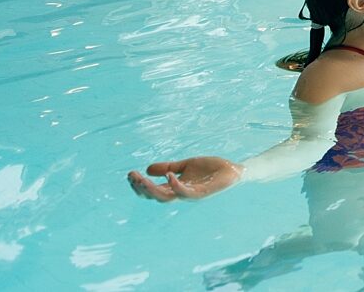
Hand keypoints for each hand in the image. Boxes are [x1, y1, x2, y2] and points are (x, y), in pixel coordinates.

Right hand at [127, 156, 241, 201]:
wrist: (234, 170)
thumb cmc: (211, 169)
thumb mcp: (186, 165)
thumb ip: (168, 168)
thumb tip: (147, 169)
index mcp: (176, 187)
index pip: (153, 190)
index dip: (140, 185)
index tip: (130, 174)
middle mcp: (181, 194)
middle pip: (155, 196)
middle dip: (141, 188)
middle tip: (131, 177)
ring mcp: (191, 195)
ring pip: (167, 197)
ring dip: (152, 190)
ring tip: (141, 180)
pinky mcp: (202, 193)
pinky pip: (186, 194)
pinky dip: (177, 187)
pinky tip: (169, 177)